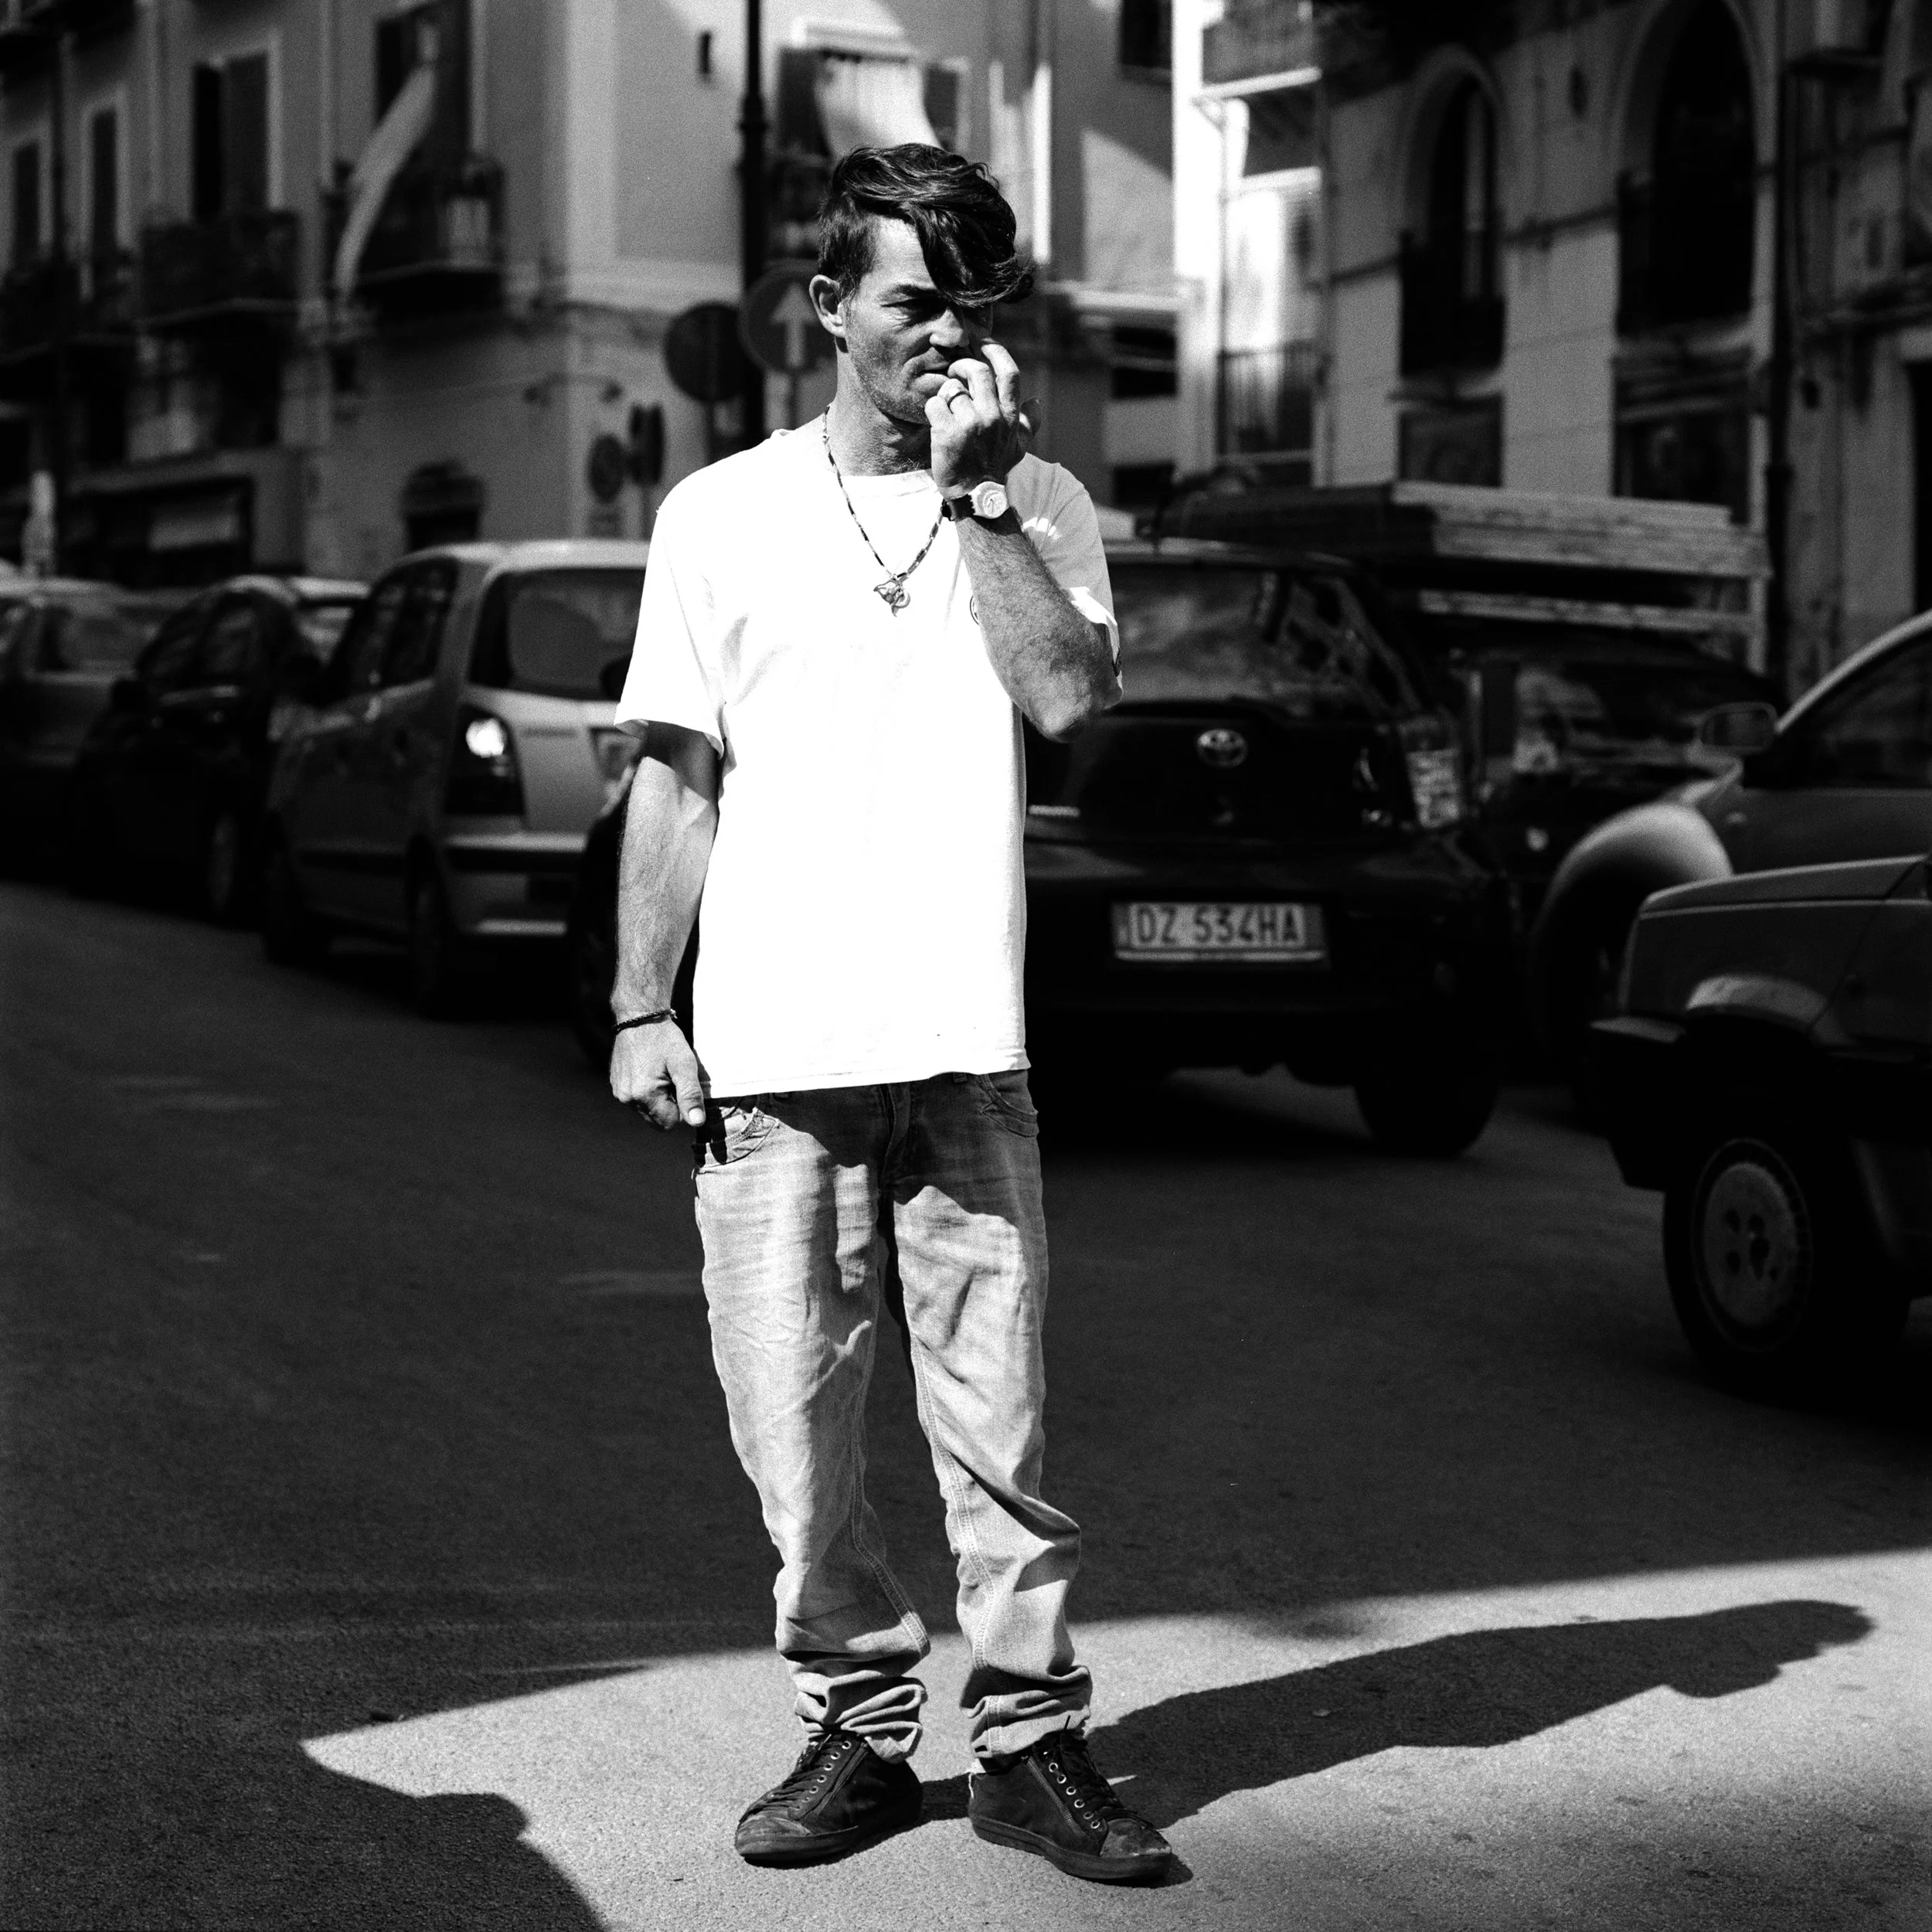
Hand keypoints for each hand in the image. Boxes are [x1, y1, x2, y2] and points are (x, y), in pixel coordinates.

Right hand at [609, 1019, 707, 1129]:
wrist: (639, 1017)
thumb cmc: (664, 1039)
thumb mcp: (684, 1064)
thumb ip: (691, 1095)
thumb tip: (697, 1122)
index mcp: (644, 1095)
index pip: (670, 1123)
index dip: (682, 1108)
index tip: (681, 1085)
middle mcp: (627, 1098)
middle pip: (657, 1120)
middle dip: (670, 1106)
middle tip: (673, 1079)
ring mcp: (619, 1093)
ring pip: (647, 1111)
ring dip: (659, 1100)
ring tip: (662, 1073)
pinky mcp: (616, 1086)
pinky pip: (636, 1101)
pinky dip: (647, 1092)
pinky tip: (651, 1071)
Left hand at [927, 339, 1040, 495]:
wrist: (975, 497)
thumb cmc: (995, 469)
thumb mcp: (1019, 447)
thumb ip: (1027, 422)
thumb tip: (1036, 401)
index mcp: (1009, 416)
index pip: (1008, 372)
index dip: (995, 351)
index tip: (982, 344)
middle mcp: (992, 417)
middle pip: (976, 371)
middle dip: (961, 366)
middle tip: (954, 372)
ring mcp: (969, 424)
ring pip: (951, 388)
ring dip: (945, 395)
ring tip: (946, 409)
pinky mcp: (946, 432)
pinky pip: (934, 405)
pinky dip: (932, 410)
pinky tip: (936, 423)